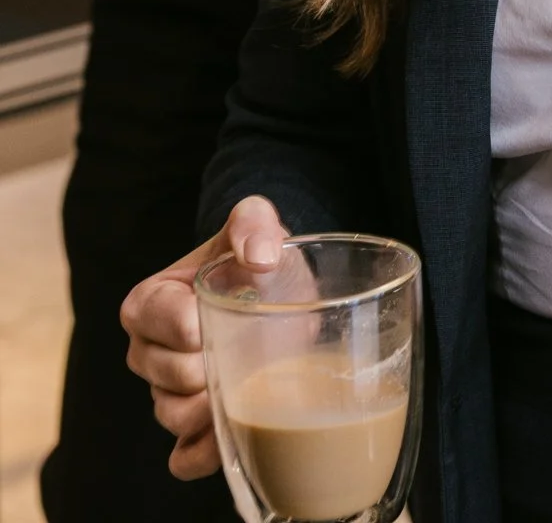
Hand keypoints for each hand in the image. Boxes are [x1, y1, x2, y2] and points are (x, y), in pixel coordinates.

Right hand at [121, 197, 289, 479]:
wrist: (276, 289)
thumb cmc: (256, 257)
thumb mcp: (256, 225)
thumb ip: (253, 223)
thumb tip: (261, 257)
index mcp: (148, 302)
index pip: (168, 325)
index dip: (201, 326)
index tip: (231, 312)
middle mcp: (146, 350)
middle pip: (171, 377)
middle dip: (213, 367)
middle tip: (248, 349)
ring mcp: (163, 391)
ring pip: (174, 417)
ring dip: (213, 409)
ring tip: (248, 385)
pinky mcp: (187, 426)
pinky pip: (183, 458)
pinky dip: (205, 454)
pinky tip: (234, 436)